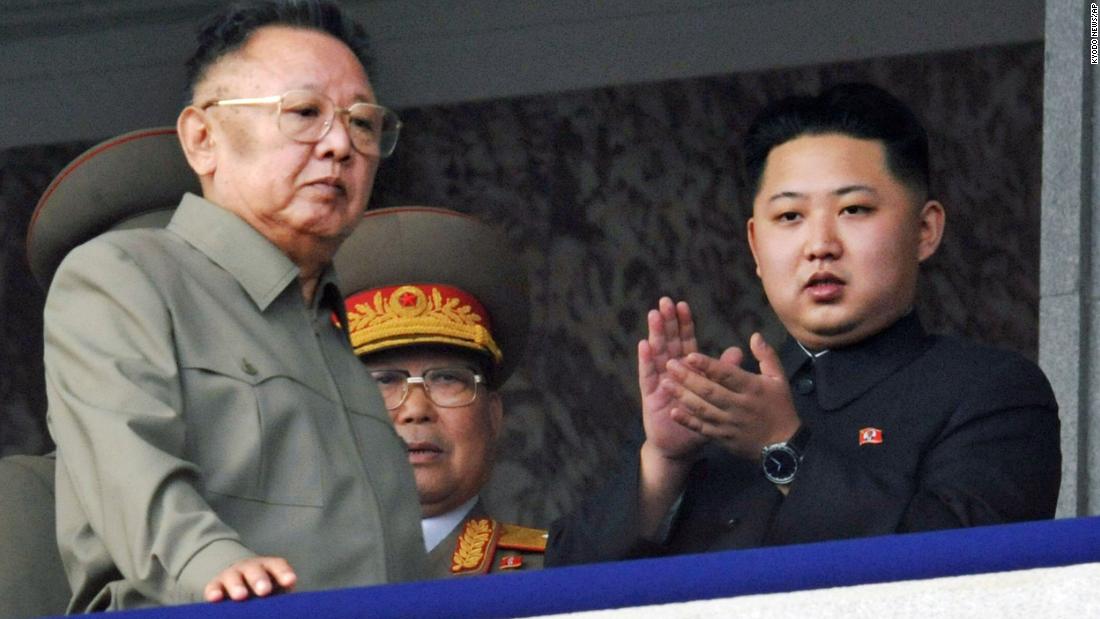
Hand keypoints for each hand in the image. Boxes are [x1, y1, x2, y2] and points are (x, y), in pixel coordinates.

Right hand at [204, 556, 296, 602]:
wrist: (238, 581)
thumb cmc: (262, 590)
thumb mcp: (275, 590)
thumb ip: (281, 598)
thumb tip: (287, 610)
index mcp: (269, 568)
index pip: (277, 566)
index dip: (284, 573)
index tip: (290, 582)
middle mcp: (250, 568)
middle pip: (255, 570)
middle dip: (260, 579)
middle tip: (264, 590)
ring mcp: (232, 575)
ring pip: (233, 577)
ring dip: (237, 586)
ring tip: (241, 596)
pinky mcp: (215, 585)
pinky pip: (213, 587)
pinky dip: (214, 592)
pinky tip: (216, 598)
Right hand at [638, 297, 708, 461]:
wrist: (680, 447)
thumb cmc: (699, 421)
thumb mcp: (716, 397)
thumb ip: (724, 374)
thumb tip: (738, 352)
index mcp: (688, 370)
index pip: (686, 342)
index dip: (684, 324)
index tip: (682, 305)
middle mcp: (671, 372)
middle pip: (670, 343)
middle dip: (668, 322)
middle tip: (665, 301)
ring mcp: (659, 382)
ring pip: (658, 354)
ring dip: (656, 334)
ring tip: (654, 315)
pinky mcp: (650, 396)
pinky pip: (647, 376)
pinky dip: (646, 361)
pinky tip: (645, 345)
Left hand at [664, 332, 800, 460]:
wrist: (783, 447)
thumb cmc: (780, 408)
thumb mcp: (779, 379)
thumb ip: (766, 356)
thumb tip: (755, 335)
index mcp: (752, 388)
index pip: (728, 375)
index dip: (709, 365)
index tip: (690, 355)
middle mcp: (738, 406)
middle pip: (710, 391)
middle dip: (688, 378)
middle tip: (669, 365)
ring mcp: (729, 424)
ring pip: (702, 409)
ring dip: (682, 396)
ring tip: (665, 384)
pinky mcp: (722, 438)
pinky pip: (702, 429)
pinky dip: (687, 421)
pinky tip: (673, 412)